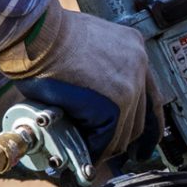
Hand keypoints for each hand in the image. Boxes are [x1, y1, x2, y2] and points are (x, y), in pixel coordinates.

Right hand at [0, 0, 155, 162]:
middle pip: (141, 116)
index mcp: (133, 46)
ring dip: (105, 145)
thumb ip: (97, 68)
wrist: (36, 32)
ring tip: (89, 153)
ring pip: (124, 132)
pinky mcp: (115, 104)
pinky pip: (107, 138)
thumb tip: (92, 98)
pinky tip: (83, 154)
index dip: (147, 118)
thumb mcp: (84, 44)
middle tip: (109, 151)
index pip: (150, 91)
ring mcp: (130, 85)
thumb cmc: (45, 35)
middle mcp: (139, 64)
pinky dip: (94, 150)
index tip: (143, 137)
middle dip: (124, 137)